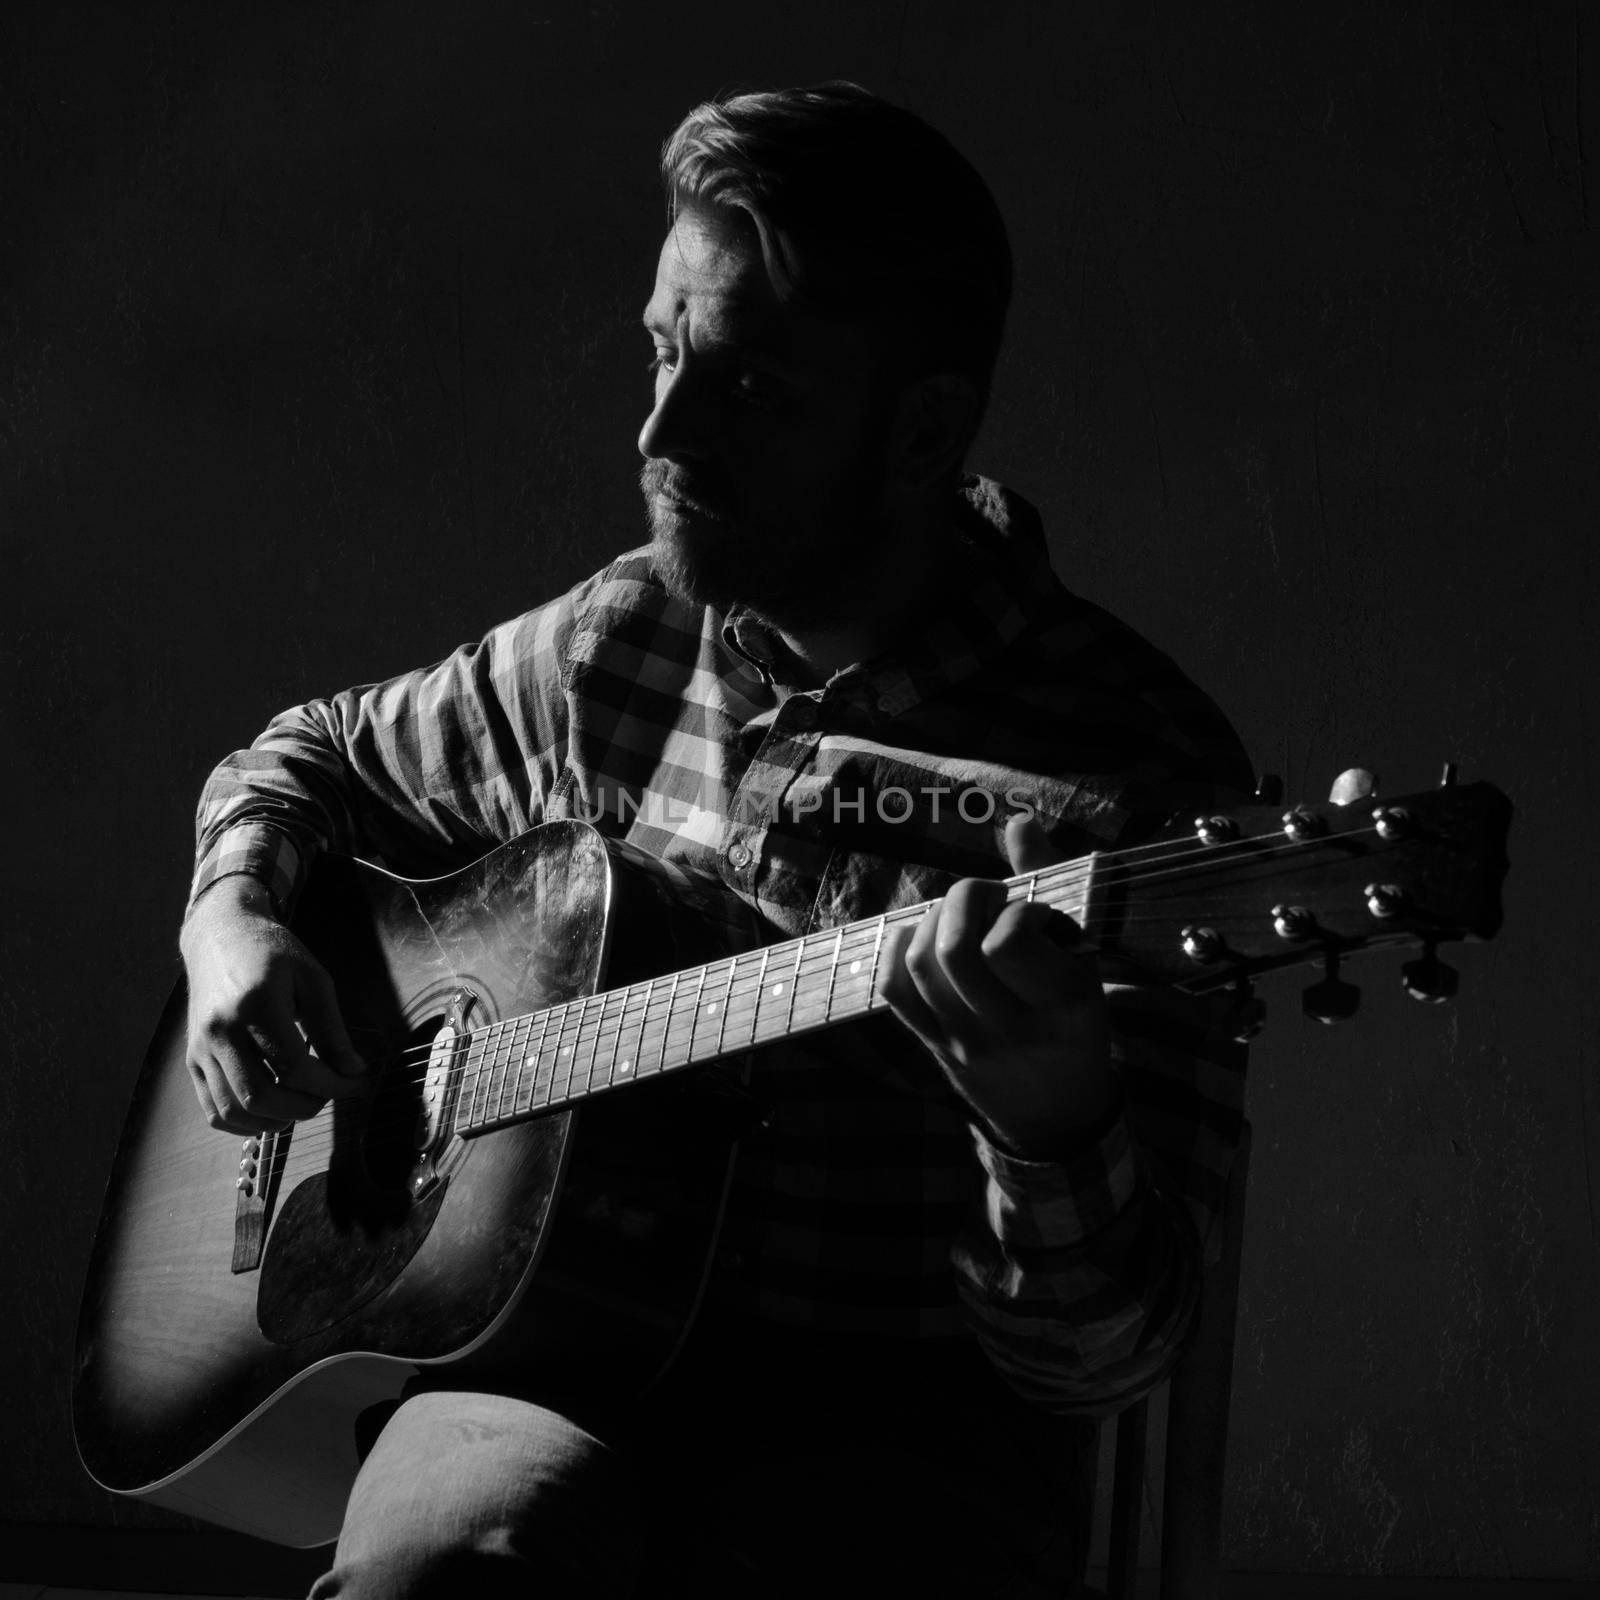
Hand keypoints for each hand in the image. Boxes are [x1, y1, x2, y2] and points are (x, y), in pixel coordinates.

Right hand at [179, 877, 367, 1133]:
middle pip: (261, 1096)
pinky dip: (246, 1123)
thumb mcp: (313, 979)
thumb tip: (353, 1070)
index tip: (357, 1083)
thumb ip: (332, 1028)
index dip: (332, 1085)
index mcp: (255, 1006)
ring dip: (275, 1120)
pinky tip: (273, 1111)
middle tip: (330, 1093)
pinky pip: (214, 1109)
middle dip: (305, 1106)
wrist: (221, 938)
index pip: (294, 1067)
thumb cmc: (274, 954)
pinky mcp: (192, 1060)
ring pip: (234, 1110)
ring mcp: (200, 1049)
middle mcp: (220, 1031)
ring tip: (303, 1102)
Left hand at [877, 814, 1114, 1159]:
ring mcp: (963, 1042)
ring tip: (960, 915)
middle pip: (954, 950)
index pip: (1009, 944)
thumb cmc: (1075, 1024)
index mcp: (1062, 1005)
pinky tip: (924, 934)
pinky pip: (895, 989)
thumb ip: (1050, 886)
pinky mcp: (932, 1046)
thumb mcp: (1085, 964)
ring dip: (934, 919)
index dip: (1014, 911)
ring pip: (921, 964)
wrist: (1056, 1115)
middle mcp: (1008, 1028)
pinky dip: (900, 947)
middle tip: (985, 896)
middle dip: (964, 899)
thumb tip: (1018, 821)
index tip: (1030, 912)